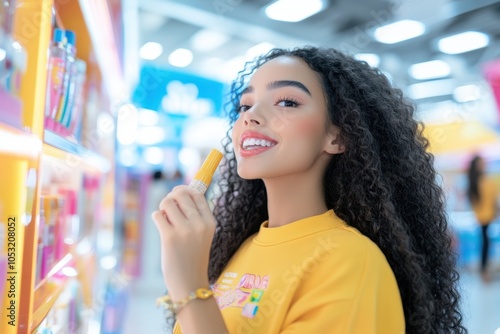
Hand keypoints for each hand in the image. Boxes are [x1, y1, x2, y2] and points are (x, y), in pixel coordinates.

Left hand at [151, 185, 215, 299]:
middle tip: (168, 208)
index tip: (177, 195)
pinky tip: (161, 226)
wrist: (190, 283)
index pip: (197, 194)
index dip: (184, 190)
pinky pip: (158, 215)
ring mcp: (185, 230)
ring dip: (162, 207)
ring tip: (164, 218)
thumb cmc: (193, 257)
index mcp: (210, 222)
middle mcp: (199, 224)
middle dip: (171, 197)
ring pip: (167, 202)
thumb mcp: (202, 235)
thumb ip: (195, 216)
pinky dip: (156, 217)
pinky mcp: (170, 237)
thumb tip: (177, 193)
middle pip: (180, 194)